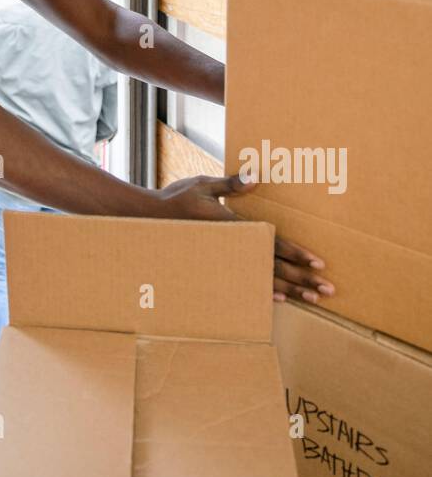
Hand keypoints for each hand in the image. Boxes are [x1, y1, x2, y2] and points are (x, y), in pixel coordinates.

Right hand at [157, 172, 335, 304]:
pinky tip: (282, 299)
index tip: (317, 262)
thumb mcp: (202, 184)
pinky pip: (245, 285)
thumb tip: (256, 177)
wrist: (147, 221)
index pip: (272, 242)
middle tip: (328, 288)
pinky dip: (265, 293)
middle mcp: (233, 247)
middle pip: (275, 266)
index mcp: (233, 225)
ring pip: (264, 279)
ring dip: (291, 289)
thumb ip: (230, 183)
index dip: (296, 253)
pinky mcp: (217, 267)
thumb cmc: (176, 198)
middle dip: (303, 278)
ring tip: (313, 298)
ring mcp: (225, 260)